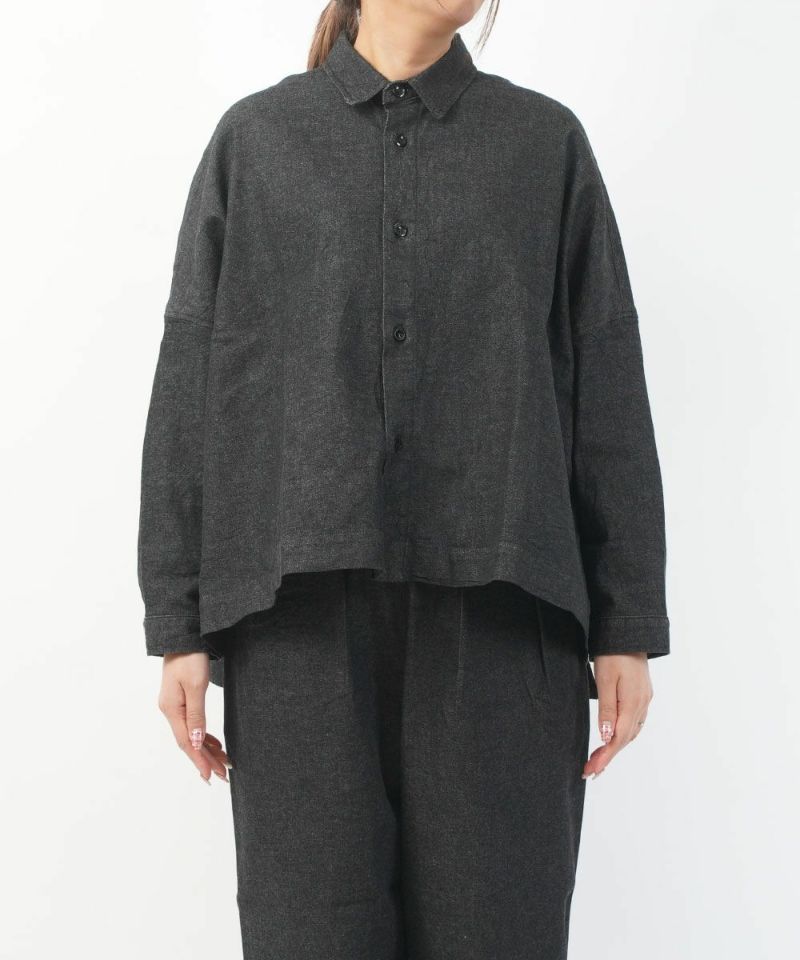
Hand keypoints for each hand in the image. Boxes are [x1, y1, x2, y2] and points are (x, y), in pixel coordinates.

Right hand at [158, 651, 231, 783]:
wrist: (184, 636)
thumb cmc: (190, 657)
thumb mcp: (195, 686)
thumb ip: (196, 715)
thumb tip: (194, 742)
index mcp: (171, 709)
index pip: (185, 742)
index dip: (198, 760)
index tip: (210, 776)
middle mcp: (170, 710)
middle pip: (188, 742)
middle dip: (206, 759)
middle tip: (223, 774)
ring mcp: (175, 705)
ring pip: (192, 734)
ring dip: (207, 749)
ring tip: (223, 763)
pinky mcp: (181, 699)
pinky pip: (192, 724)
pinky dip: (204, 736)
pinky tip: (214, 743)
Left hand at [582, 652, 652, 779]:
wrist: (629, 632)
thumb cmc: (613, 653)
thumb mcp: (606, 680)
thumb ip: (607, 709)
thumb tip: (607, 737)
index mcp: (634, 703)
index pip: (618, 739)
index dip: (604, 757)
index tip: (590, 771)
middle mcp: (643, 705)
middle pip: (625, 739)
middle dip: (607, 756)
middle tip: (590, 770)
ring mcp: (645, 700)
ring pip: (631, 732)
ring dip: (615, 747)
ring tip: (598, 759)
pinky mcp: (642, 694)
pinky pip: (634, 721)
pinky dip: (623, 734)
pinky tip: (614, 737)